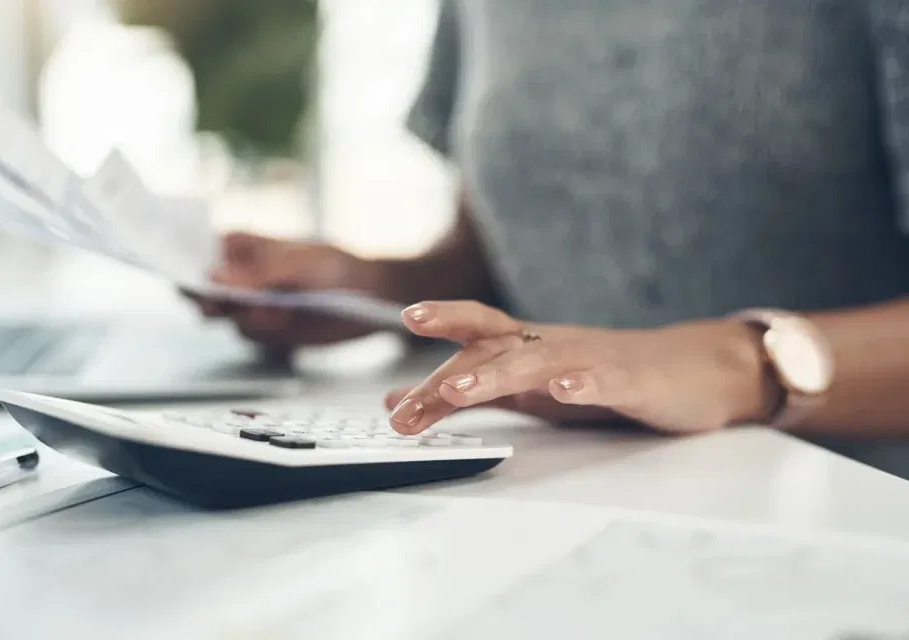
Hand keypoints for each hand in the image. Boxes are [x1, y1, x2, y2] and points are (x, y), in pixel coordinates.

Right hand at [185, 232, 390, 346]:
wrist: (371, 298)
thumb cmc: (335, 266)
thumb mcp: (298, 263)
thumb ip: (256, 274)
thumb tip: (212, 278)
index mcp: (238, 246)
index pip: (194, 250)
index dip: (177, 259)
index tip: (176, 272)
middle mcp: (237, 276)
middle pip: (200, 291)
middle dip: (208, 299)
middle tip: (222, 302)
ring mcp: (248, 304)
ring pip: (224, 318)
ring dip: (248, 317)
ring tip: (281, 309)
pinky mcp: (265, 329)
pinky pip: (249, 335)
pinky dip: (266, 332)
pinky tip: (288, 321)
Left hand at [385, 301, 777, 434]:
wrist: (693, 367)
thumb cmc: (601, 375)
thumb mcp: (527, 388)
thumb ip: (469, 389)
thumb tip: (402, 400)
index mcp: (526, 347)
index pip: (468, 346)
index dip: (424, 373)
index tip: (388, 397)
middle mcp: (550, 345)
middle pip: (491, 345)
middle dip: (447, 371)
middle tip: (407, 404)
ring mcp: (590, 359)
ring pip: (537, 361)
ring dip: (496, 373)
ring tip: (462, 388)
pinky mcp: (632, 380)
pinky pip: (606, 379)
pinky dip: (584, 382)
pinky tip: (568, 389)